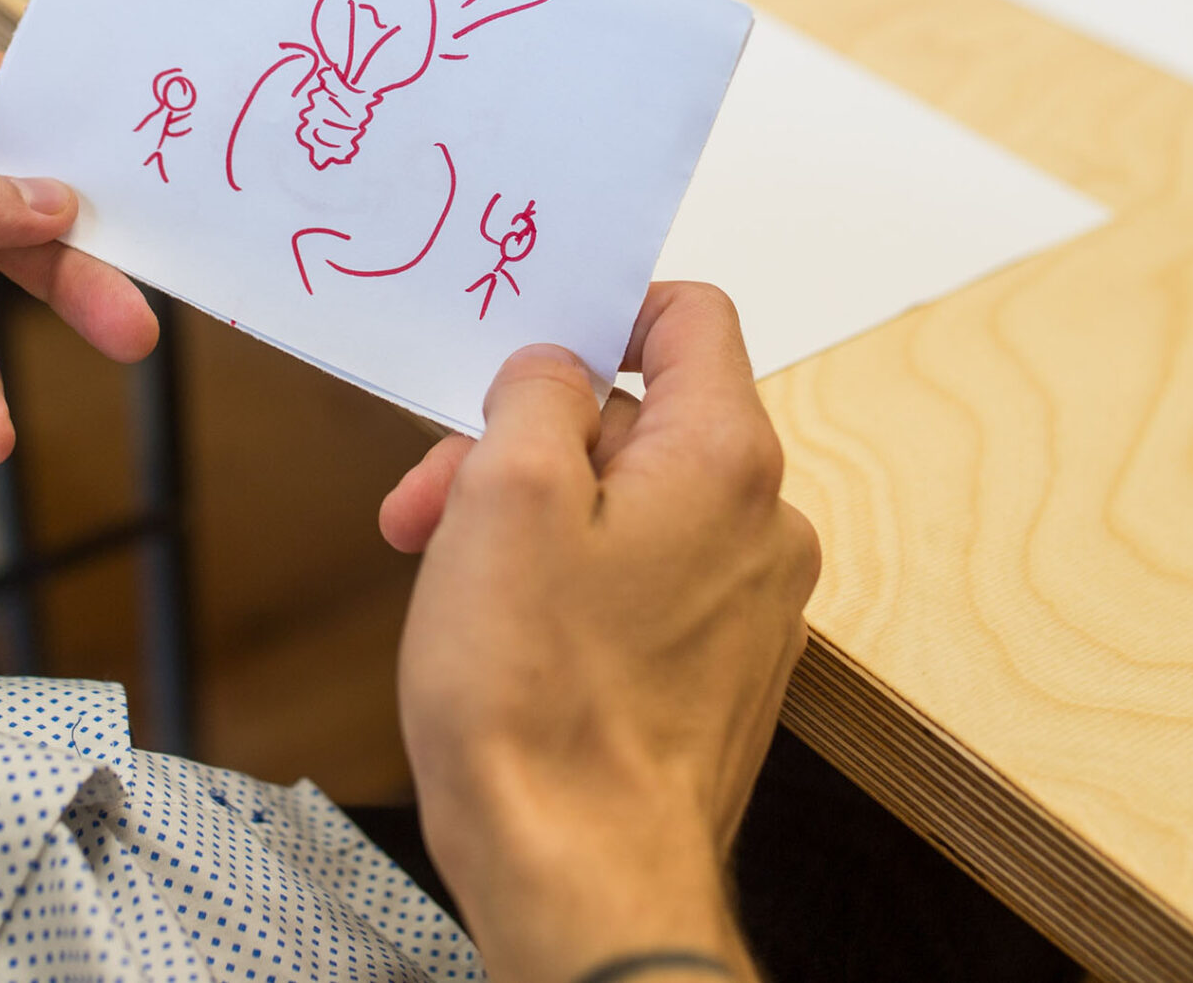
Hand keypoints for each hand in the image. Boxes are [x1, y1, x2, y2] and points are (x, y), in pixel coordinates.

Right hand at [382, 284, 818, 982]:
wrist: (580, 879)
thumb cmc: (540, 705)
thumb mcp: (503, 495)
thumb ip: (534, 395)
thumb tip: (554, 369)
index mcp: (725, 460)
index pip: (691, 317)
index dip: (602, 312)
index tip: (523, 346)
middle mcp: (759, 525)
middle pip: (638, 424)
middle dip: (522, 446)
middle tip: (433, 499)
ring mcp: (745, 605)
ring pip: (628, 509)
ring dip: (530, 521)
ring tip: (448, 578)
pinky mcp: (715, 671)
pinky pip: (640, 583)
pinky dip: (567, 585)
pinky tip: (500, 632)